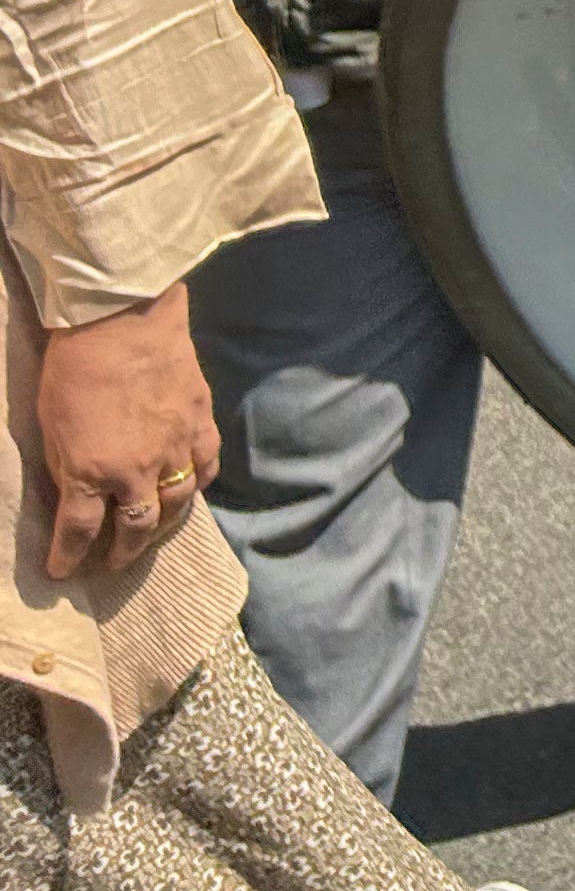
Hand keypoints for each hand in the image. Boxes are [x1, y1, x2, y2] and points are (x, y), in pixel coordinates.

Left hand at [33, 288, 218, 580]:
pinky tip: (187, 490)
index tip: (62, 571)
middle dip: (122, 553)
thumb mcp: (51, 426)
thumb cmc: (73, 368)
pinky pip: (206, 468)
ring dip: (161, 527)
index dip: (69, 557)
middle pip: (136, 529)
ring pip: (177, 505)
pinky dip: (195, 486)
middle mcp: (138, 470)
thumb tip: (75, 493)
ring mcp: (176, 447)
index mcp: (92, 472)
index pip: (79, 532)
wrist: (122, 319)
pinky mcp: (202, 423)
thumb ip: (67, 466)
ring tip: (150, 535)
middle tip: (111, 563)